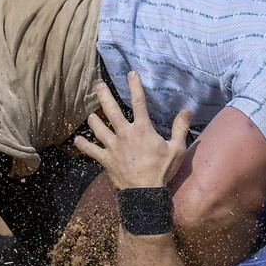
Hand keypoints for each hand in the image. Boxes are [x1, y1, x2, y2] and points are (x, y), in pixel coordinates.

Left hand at [75, 71, 191, 188]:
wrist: (145, 192)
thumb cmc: (162, 170)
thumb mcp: (177, 148)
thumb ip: (180, 128)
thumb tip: (187, 111)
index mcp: (142, 129)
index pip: (139, 102)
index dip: (135, 86)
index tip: (131, 73)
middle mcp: (125, 134)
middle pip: (111, 110)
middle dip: (104, 96)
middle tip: (98, 85)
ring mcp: (113, 147)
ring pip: (99, 128)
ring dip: (94, 120)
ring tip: (91, 114)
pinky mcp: (106, 160)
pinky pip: (92, 151)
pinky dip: (84, 145)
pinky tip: (78, 140)